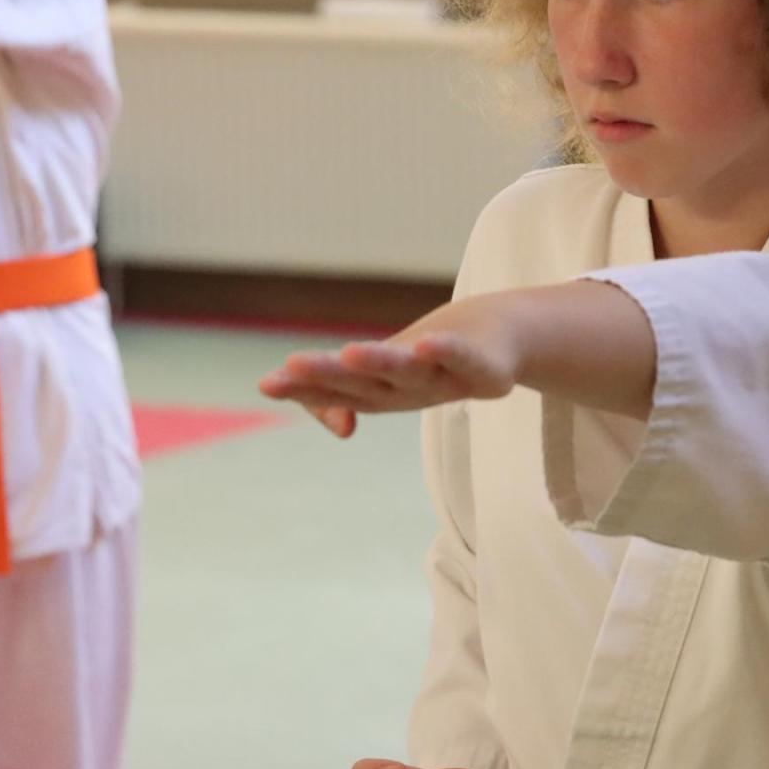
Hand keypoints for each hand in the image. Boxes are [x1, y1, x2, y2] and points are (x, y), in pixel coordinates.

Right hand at [259, 292, 527, 438]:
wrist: (501, 344)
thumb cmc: (430, 361)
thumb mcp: (380, 376)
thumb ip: (339, 397)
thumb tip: (341, 427)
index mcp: (382, 392)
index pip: (336, 391)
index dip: (303, 389)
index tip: (267, 383)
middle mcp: (409, 391)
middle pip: (364, 384)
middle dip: (327, 377)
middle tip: (290, 367)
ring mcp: (447, 381)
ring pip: (408, 372)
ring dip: (379, 364)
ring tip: (349, 351)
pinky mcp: (486, 371)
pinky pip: (464, 360)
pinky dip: (446, 353)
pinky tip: (427, 342)